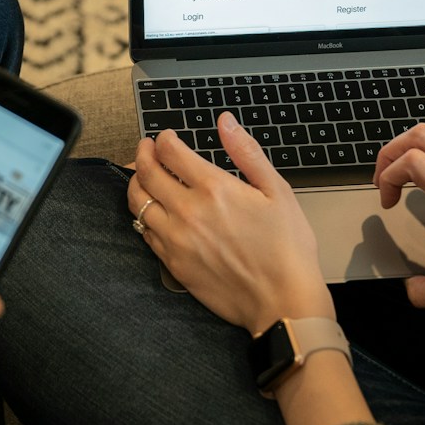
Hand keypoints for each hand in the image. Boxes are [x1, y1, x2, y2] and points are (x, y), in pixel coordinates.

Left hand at [129, 113, 332, 334]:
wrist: (282, 302)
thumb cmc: (287, 249)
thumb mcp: (277, 191)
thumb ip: (246, 152)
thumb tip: (225, 122)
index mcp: (214, 188)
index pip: (170, 152)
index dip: (164, 139)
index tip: (166, 137)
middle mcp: (188, 212)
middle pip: (146, 173)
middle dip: (143, 154)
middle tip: (146, 149)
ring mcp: (176, 240)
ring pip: (138, 203)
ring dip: (137, 184)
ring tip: (144, 177)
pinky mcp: (173, 264)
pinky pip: (145, 233)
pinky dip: (144, 217)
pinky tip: (154, 212)